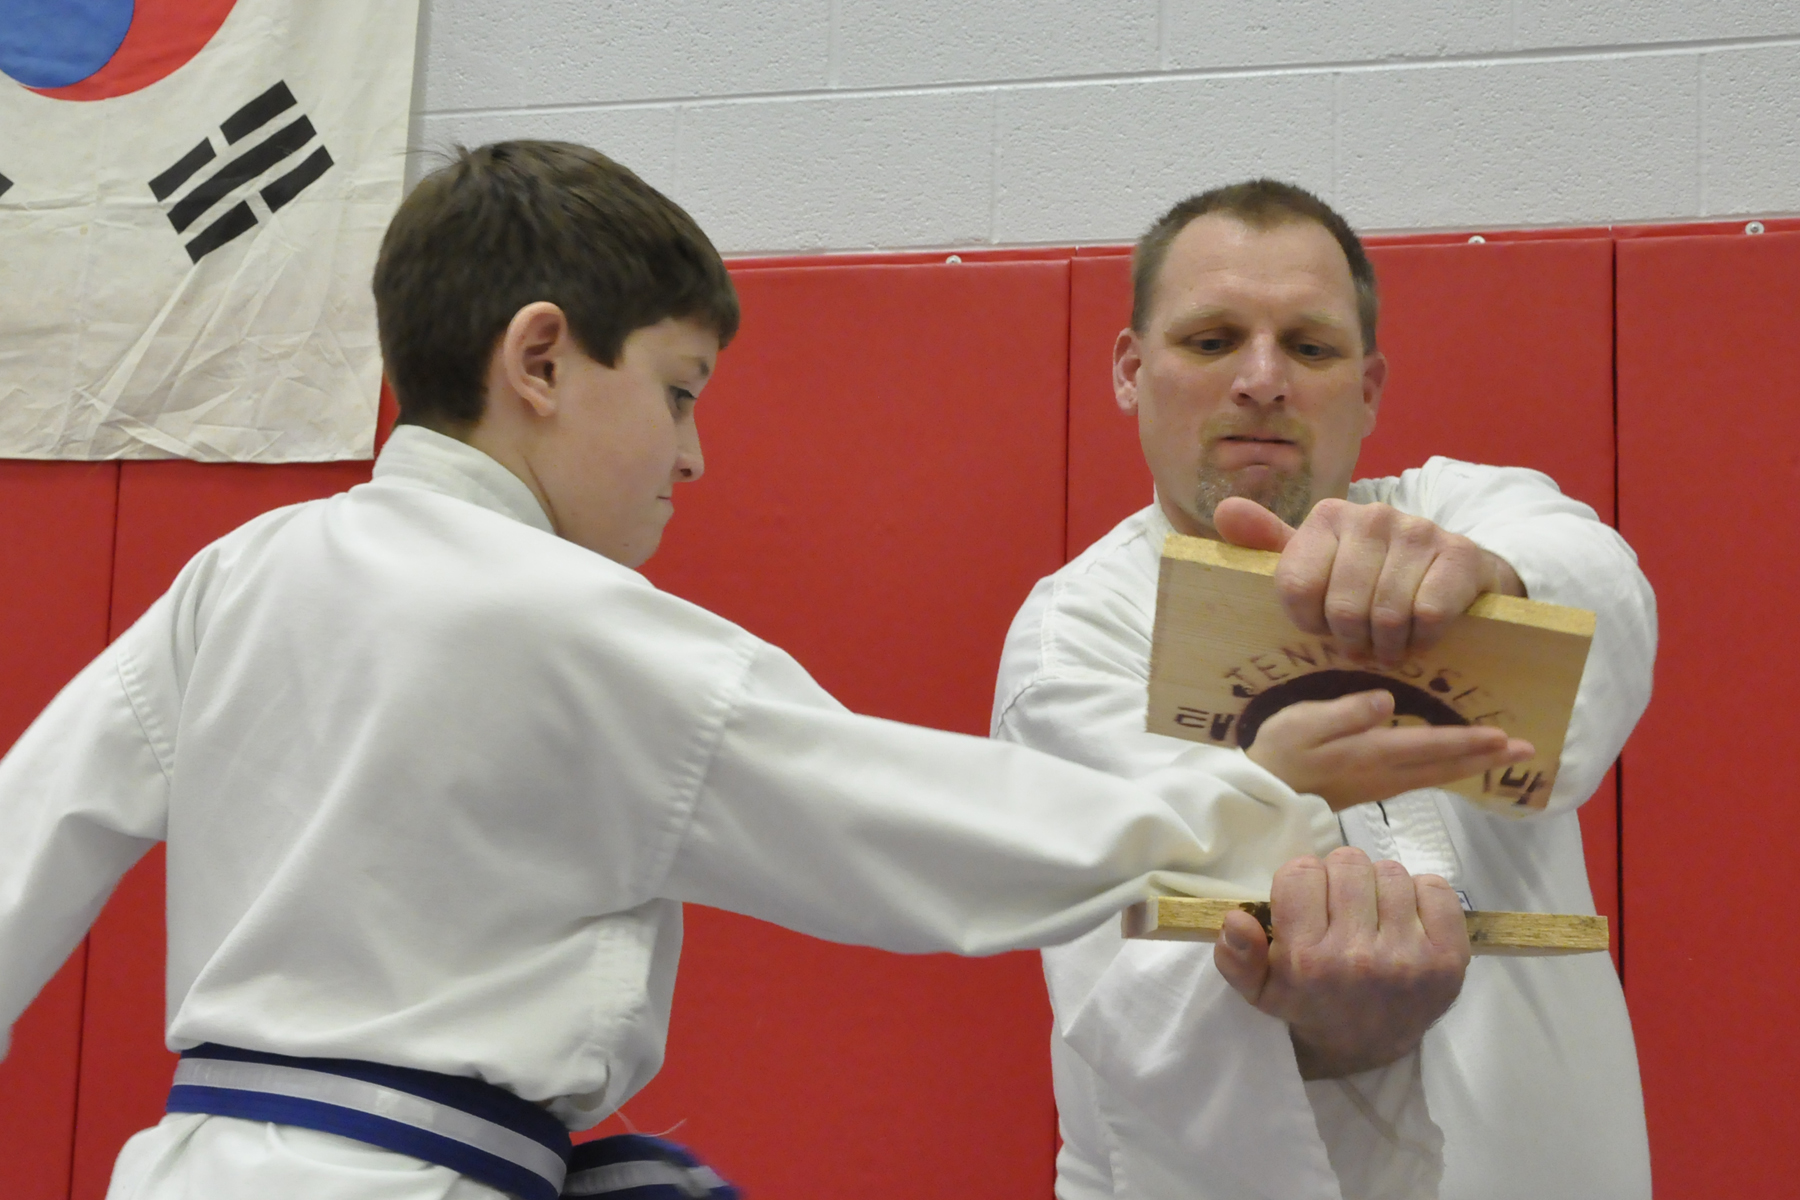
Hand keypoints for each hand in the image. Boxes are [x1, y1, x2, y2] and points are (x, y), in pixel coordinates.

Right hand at [1213, 847, 1470, 1078]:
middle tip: (1339, 906)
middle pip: (1348, 863)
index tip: (1305, 902)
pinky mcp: (1449, 958)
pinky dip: (1420, 894)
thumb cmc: (1309, 1007)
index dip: (1300, 881)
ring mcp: (1409, 957)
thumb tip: (1235, 919)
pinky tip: (1405, 918)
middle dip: (1339, 879)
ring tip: (1371, 914)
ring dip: (1378, 886)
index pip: (1300, 872)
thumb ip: (1237, 957)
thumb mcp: (1260, 991)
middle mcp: (1358, 958)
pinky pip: (1436, 888)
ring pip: (1390, 872)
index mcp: (1308, 961)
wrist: (1367, 1047)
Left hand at [1214, 496, 1524, 666]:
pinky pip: (1428, 615)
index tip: (1322, 625)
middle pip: (1341, 608)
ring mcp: (1418, 530)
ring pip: (1385, 615)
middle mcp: (1372, 515)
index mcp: (1327, 516)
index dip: (1307, 621)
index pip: (1295, 588)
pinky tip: (1421, 634)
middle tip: (1361, 644)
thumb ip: (1270, 545)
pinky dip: (1424, 638)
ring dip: (1388, 645)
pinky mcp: (1459, 554)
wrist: (1455, 571)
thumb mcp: (1319, 561)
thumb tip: (1225, 510)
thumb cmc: (1374, 573)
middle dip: (1351, 639)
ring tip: (1389, 645)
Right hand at [1246, 688, 1532, 810]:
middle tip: (1527, 750)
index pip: (1428, 746)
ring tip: (1505, 756)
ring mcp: (1381, 784)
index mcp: (1369, 753)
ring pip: (1438, 775)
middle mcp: (1384, 773)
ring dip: (1474, 765)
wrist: (1262, 795)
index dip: (1466, 741)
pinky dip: (1449, 770)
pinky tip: (1459, 766)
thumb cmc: (1278, 751)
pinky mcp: (1375, 788)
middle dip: (1485, 757)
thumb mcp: (1302, 723)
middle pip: (1444, 766)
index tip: (1502, 736)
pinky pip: (1424, 778)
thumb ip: (1344, 713)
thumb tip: (1388, 701)